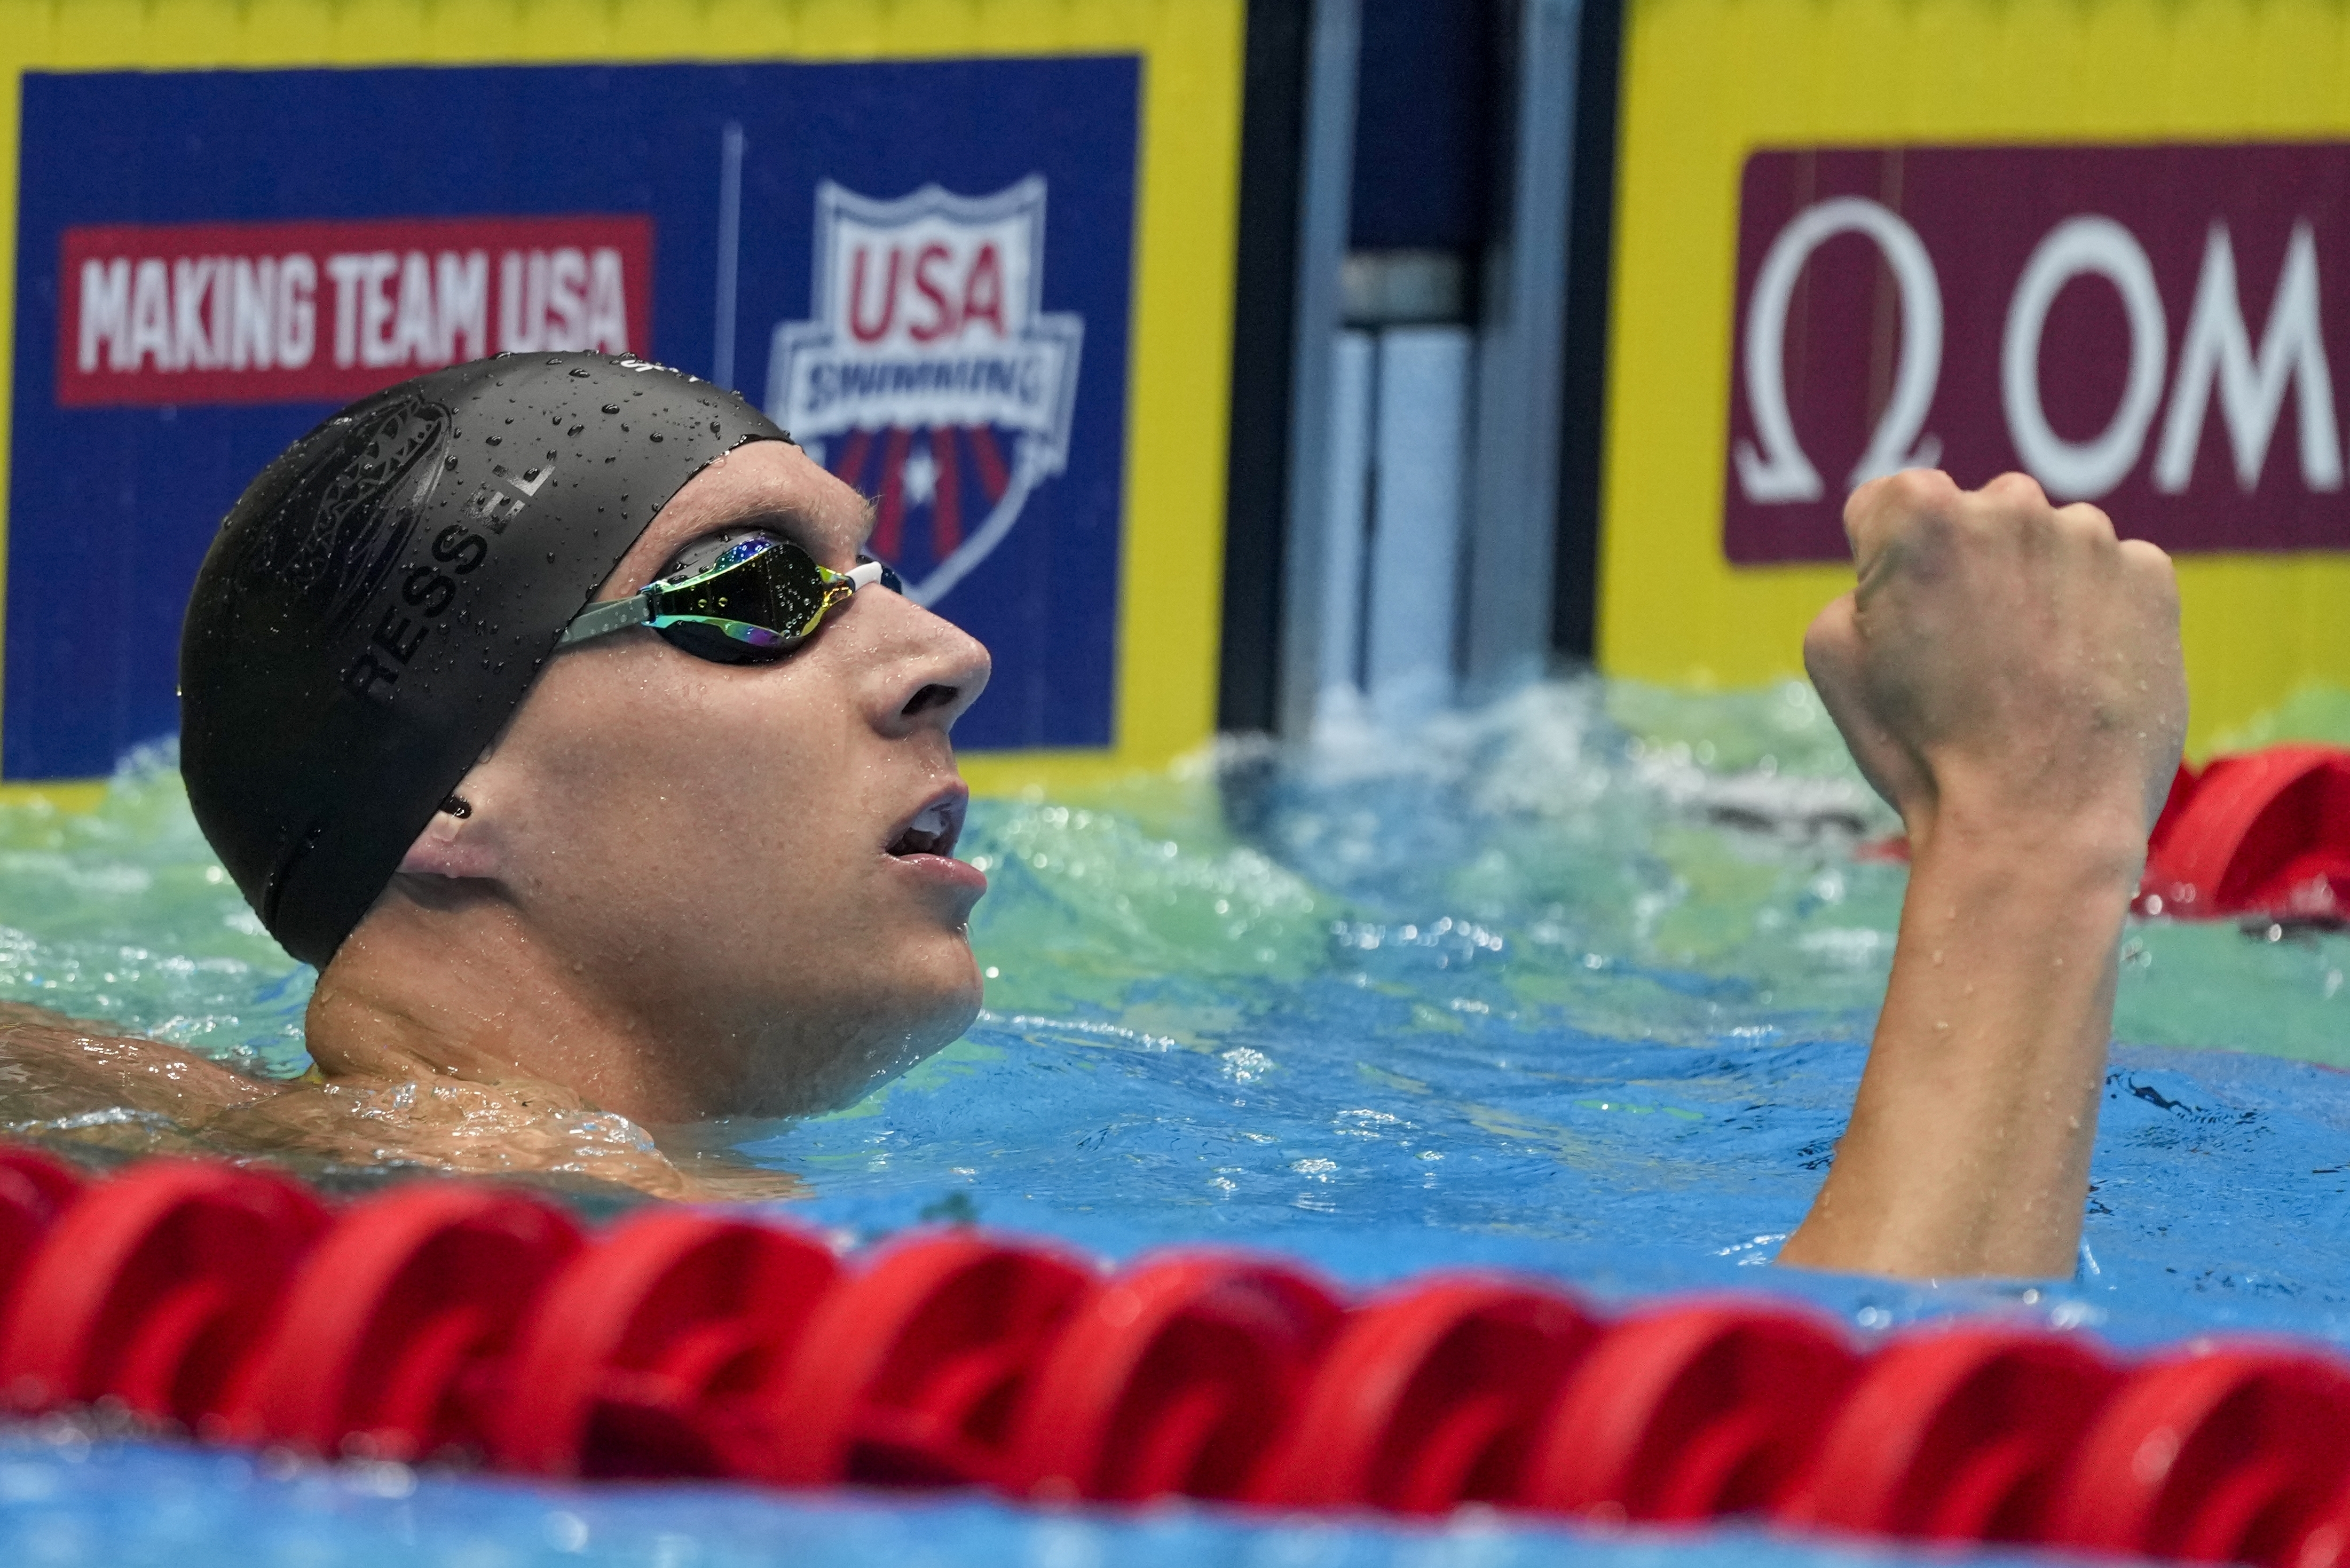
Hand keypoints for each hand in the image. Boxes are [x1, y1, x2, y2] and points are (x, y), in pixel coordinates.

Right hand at [1803, 470, 2184, 870]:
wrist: (2036, 823)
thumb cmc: (1922, 746)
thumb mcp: (1832, 657)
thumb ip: (1857, 585)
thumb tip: (1899, 577)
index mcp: (1917, 513)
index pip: (1885, 506)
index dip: (1882, 569)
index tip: (1900, 623)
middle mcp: (2009, 503)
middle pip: (1975, 516)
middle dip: (1967, 568)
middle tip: (1964, 655)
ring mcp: (2089, 537)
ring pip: (2047, 545)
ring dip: (2033, 588)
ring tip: (2026, 676)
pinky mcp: (2151, 578)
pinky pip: (2112, 575)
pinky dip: (2094, 614)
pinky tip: (2074, 677)